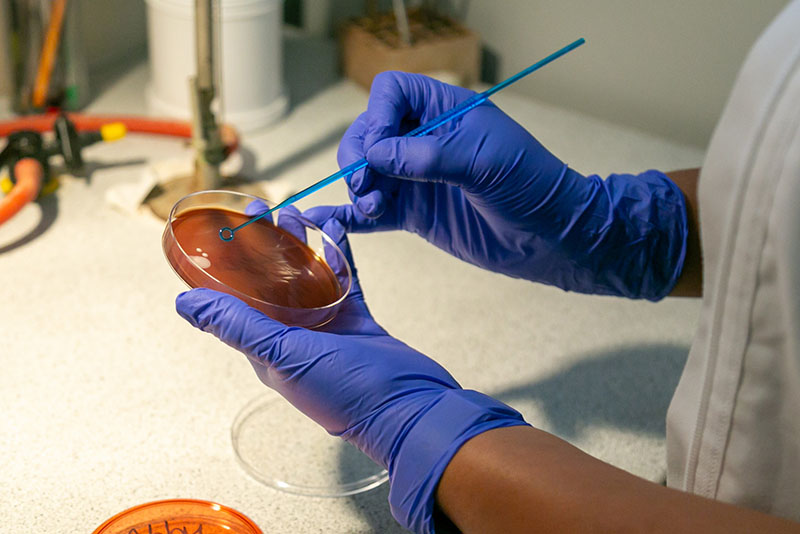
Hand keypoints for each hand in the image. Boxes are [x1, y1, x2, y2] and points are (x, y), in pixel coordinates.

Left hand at [175, 212, 526, 532]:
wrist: (411, 410)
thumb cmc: (347, 393)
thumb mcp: (285, 355)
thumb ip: (239, 326)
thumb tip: (185, 305)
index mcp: (269, 349)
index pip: (237, 301)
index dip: (228, 265)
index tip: (224, 229)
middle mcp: (295, 337)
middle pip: (272, 282)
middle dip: (264, 245)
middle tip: (261, 208)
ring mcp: (328, 328)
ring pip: (308, 277)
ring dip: (300, 245)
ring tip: (296, 212)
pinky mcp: (358, 320)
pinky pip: (343, 280)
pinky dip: (338, 255)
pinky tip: (334, 229)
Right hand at [328, 71, 687, 299]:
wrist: (552, 237)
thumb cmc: (531, 185)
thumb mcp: (485, 162)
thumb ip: (429, 156)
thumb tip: (376, 154)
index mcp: (445, 112)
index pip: (392, 93)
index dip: (378, 115)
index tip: (380, 148)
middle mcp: (424, 140)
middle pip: (369, 133)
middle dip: (359, 156)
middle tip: (366, 184)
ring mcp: (416, 178)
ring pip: (366, 172)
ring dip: (357, 187)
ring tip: (372, 206)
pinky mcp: (414, 214)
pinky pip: (373, 211)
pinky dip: (351, 216)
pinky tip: (331, 223)